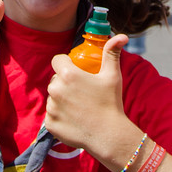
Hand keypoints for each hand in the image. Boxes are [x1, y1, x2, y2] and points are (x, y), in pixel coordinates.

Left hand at [45, 35, 132, 162]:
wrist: (109, 136)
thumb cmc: (111, 103)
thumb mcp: (112, 75)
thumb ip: (112, 53)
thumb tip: (121, 36)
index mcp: (68, 74)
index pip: (57, 60)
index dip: (66, 63)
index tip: (76, 71)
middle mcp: (55, 89)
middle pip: (56, 79)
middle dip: (65, 83)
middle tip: (82, 92)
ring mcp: (51, 108)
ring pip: (53, 97)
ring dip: (62, 99)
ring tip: (80, 107)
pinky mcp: (49, 124)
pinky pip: (51, 115)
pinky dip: (60, 116)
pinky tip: (75, 120)